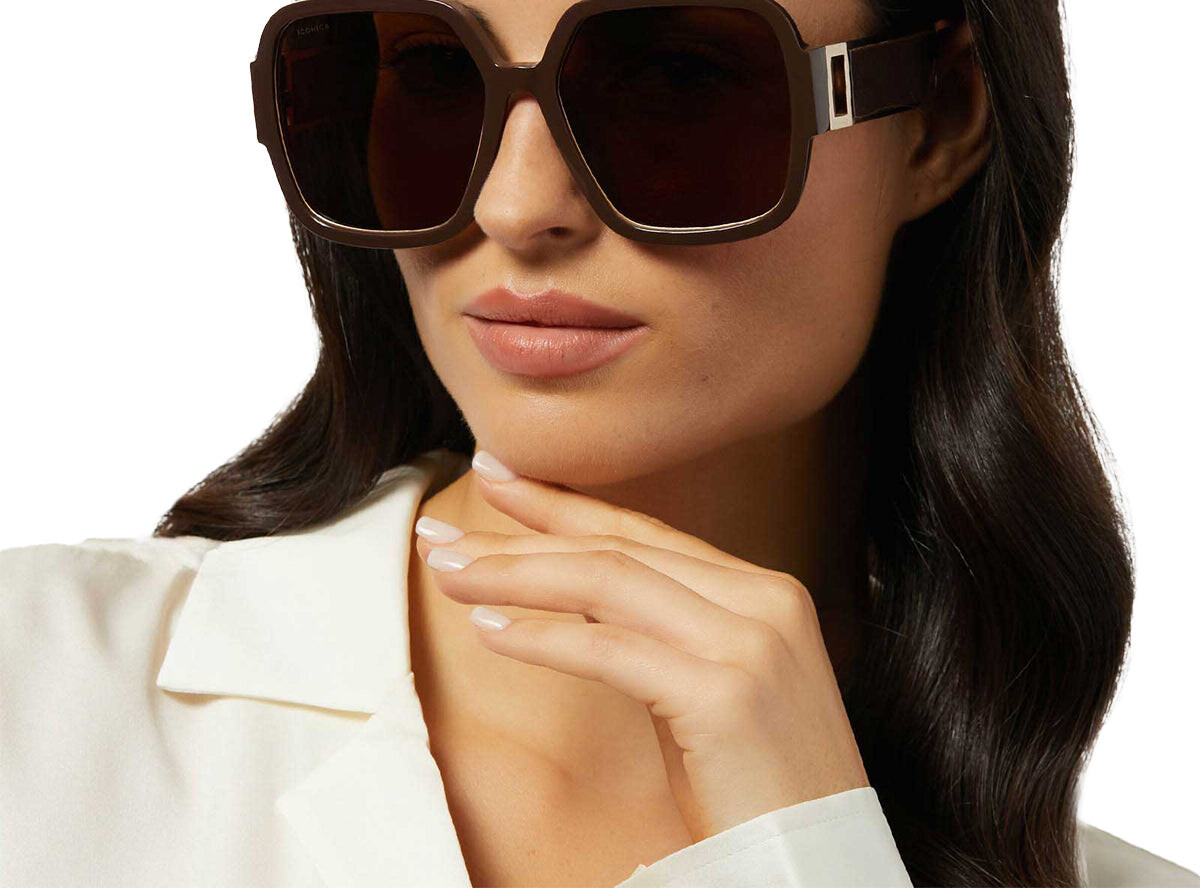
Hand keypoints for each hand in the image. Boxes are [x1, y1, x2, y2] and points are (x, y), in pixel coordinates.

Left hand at [413, 454, 869, 843]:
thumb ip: (659, 628)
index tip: (500, 480)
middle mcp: (765, 600)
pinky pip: (610, 650)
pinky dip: (541, 636)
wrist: (821, 873)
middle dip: (521, 536)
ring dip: (514, 574)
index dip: (564, 505)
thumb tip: (575, 588)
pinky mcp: (727, 694)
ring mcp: (751, 642)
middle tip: (442, 534)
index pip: (644, 531)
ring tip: (448, 572)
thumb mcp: (710, 687)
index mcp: (765, 591)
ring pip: (608, 582)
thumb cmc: (757, 792)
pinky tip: (488, 630)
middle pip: (618, 549)